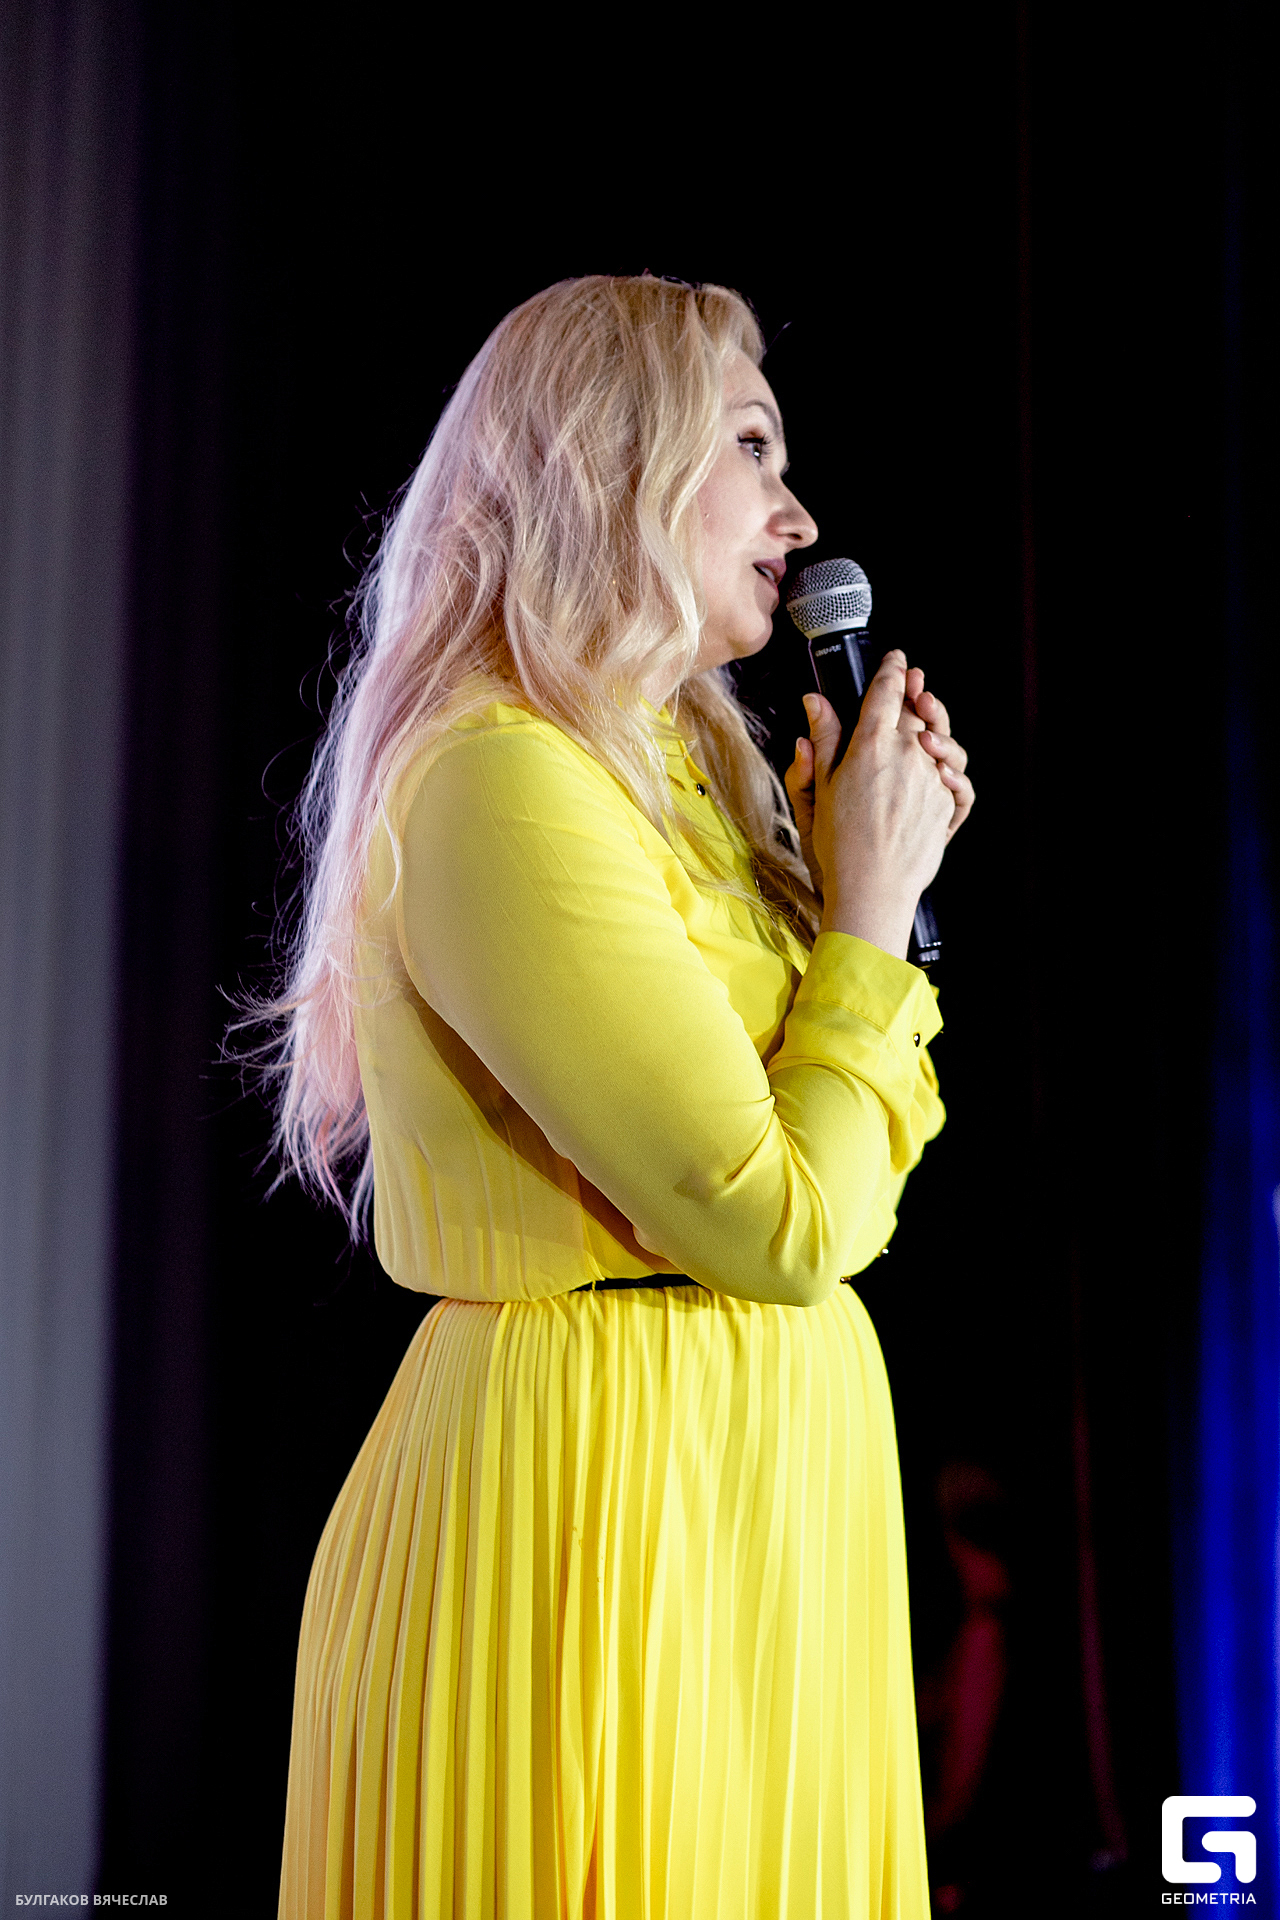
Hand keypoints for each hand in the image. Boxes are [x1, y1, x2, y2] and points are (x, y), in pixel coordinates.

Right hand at [785, 652, 973, 959]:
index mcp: (871, 745)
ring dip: (935, 723)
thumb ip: (822, 741)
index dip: (892, 669)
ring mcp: (933, 778)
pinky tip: (940, 761)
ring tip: (926, 716)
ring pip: (940, 737)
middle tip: (912, 683)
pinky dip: (951, 762)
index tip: (895, 659)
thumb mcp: (818, 789)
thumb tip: (815, 703)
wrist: (872, 889)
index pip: (886, 691)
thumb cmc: (839, 846)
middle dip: (914, 691)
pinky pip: (957, 773)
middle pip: (916, 709)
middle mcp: (907, 755)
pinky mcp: (948, 803)